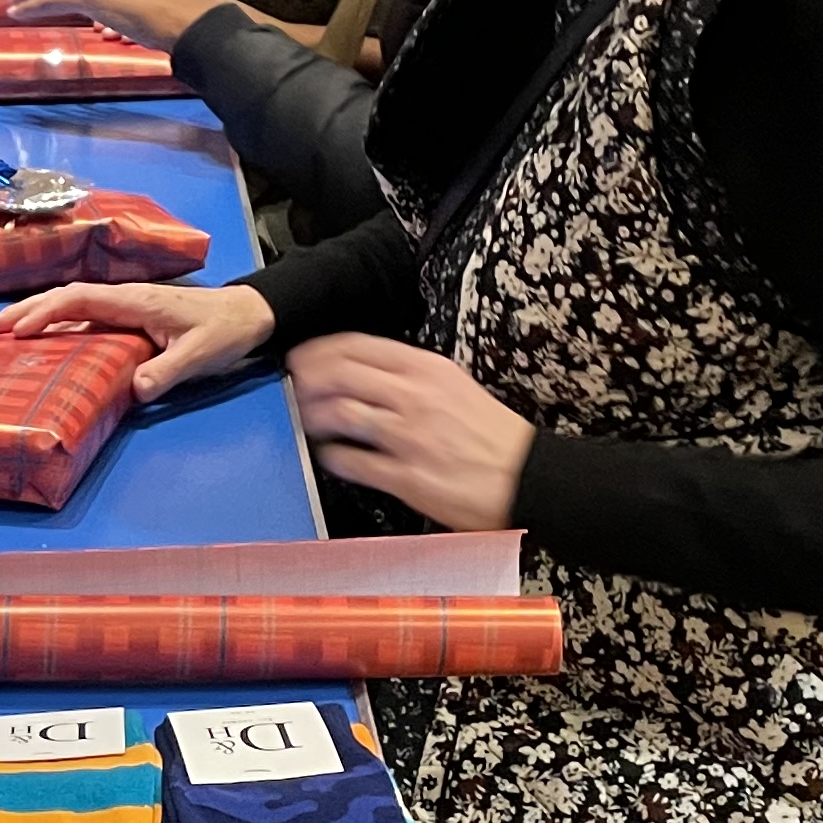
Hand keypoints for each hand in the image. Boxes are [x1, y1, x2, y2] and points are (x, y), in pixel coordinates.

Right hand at [0, 277, 274, 401]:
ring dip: (40, 315)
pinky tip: (47, 342)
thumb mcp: (199, 355)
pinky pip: (87, 319)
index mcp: (135, 301)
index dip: (47, 313)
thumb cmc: (224, 330)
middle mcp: (125, 299)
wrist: (248, 315)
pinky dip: (61, 326)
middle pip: (67, 298)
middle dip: (28, 310)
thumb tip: (134, 390)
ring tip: (6, 333)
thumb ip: (167, 372)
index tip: (20, 331)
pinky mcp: (131, 319)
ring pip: (74, 306)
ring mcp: (127, 308)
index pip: (80, 300)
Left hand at [287, 334, 534, 530]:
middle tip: (293, 386)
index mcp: (428, 369)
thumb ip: (412, 377)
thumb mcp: (455, 387)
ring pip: (340, 414)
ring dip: (313, 417)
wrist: (529, 476)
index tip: (301, 355)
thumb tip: (369, 374)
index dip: (320, 349)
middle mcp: (414, 397)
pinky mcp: (405, 476)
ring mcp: (407, 437)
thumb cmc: (494, 435)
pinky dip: (332, 457)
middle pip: (340, 374)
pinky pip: (352, 462)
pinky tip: (329, 456)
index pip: (358, 346)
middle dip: (306, 379)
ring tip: (306, 420)